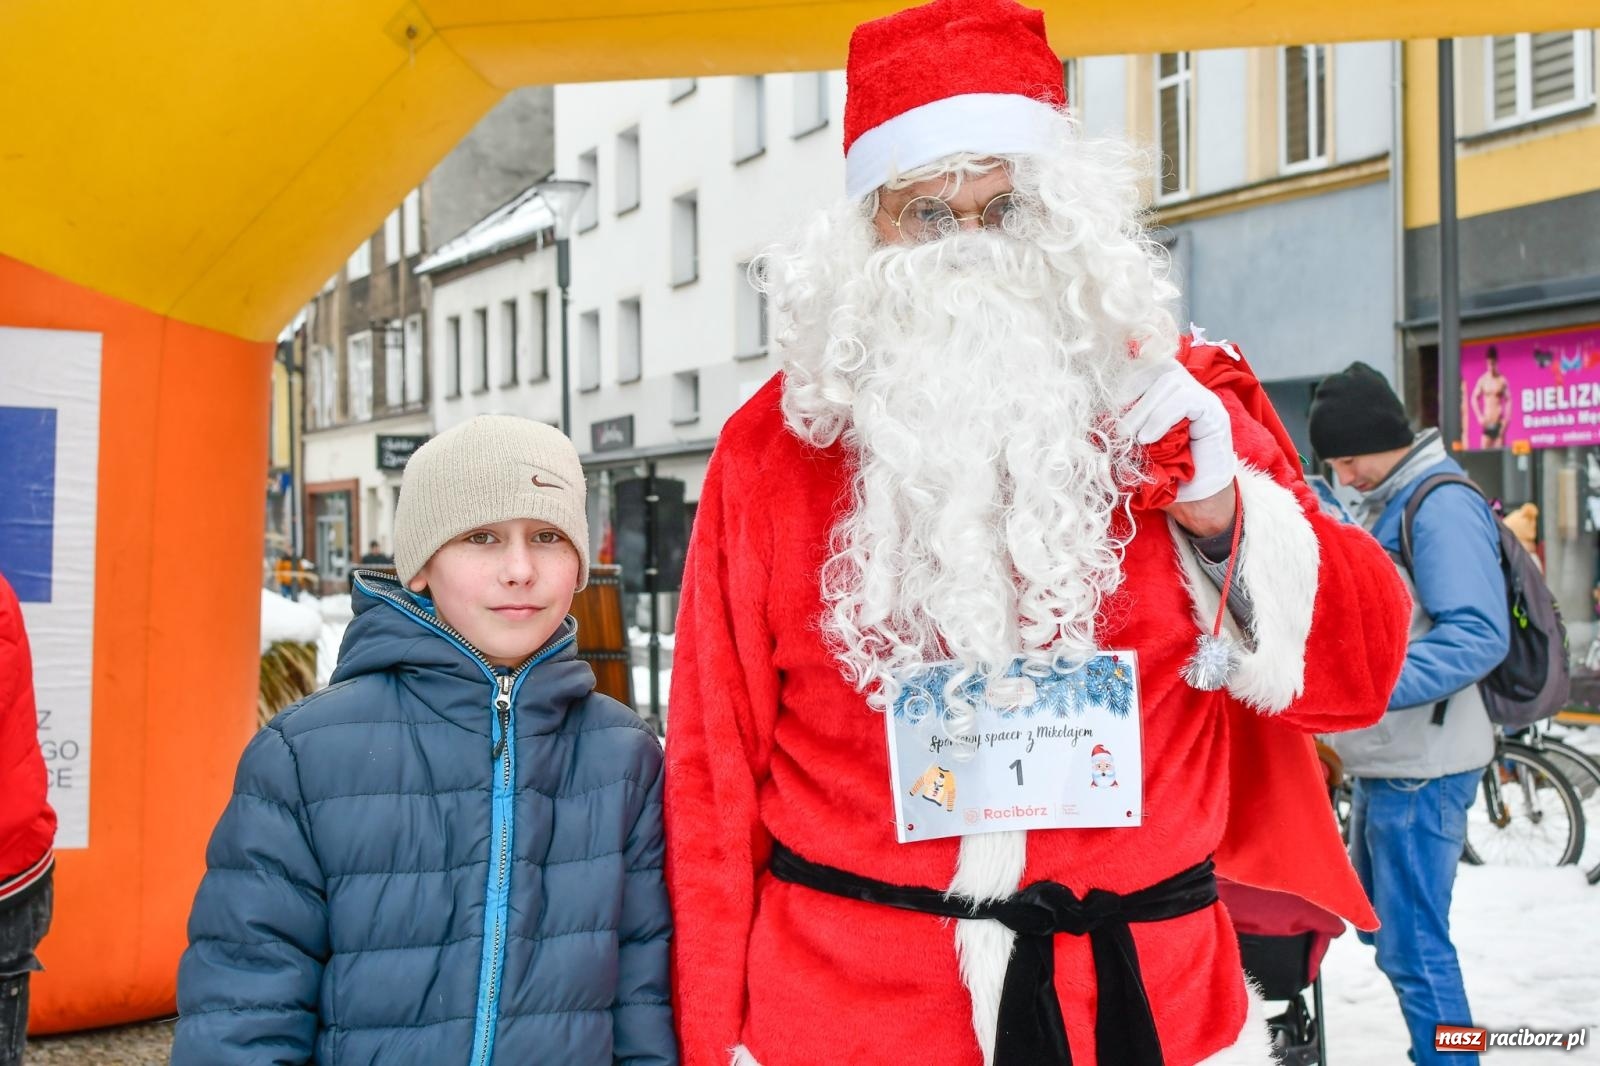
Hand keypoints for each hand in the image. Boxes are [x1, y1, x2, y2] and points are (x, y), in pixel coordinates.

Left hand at [1117, 362, 1235, 503]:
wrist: (1200, 501)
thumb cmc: (1167, 475)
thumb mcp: (1136, 449)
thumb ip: (1121, 429)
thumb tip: (1093, 420)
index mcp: (1166, 392)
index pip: (1144, 365)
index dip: (1123, 379)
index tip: (1105, 406)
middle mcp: (1187, 388)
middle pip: (1155, 366)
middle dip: (1129, 391)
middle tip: (1116, 427)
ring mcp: (1203, 397)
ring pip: (1168, 380)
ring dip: (1143, 409)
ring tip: (1131, 437)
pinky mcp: (1214, 412)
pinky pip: (1185, 400)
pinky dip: (1161, 417)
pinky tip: (1148, 438)